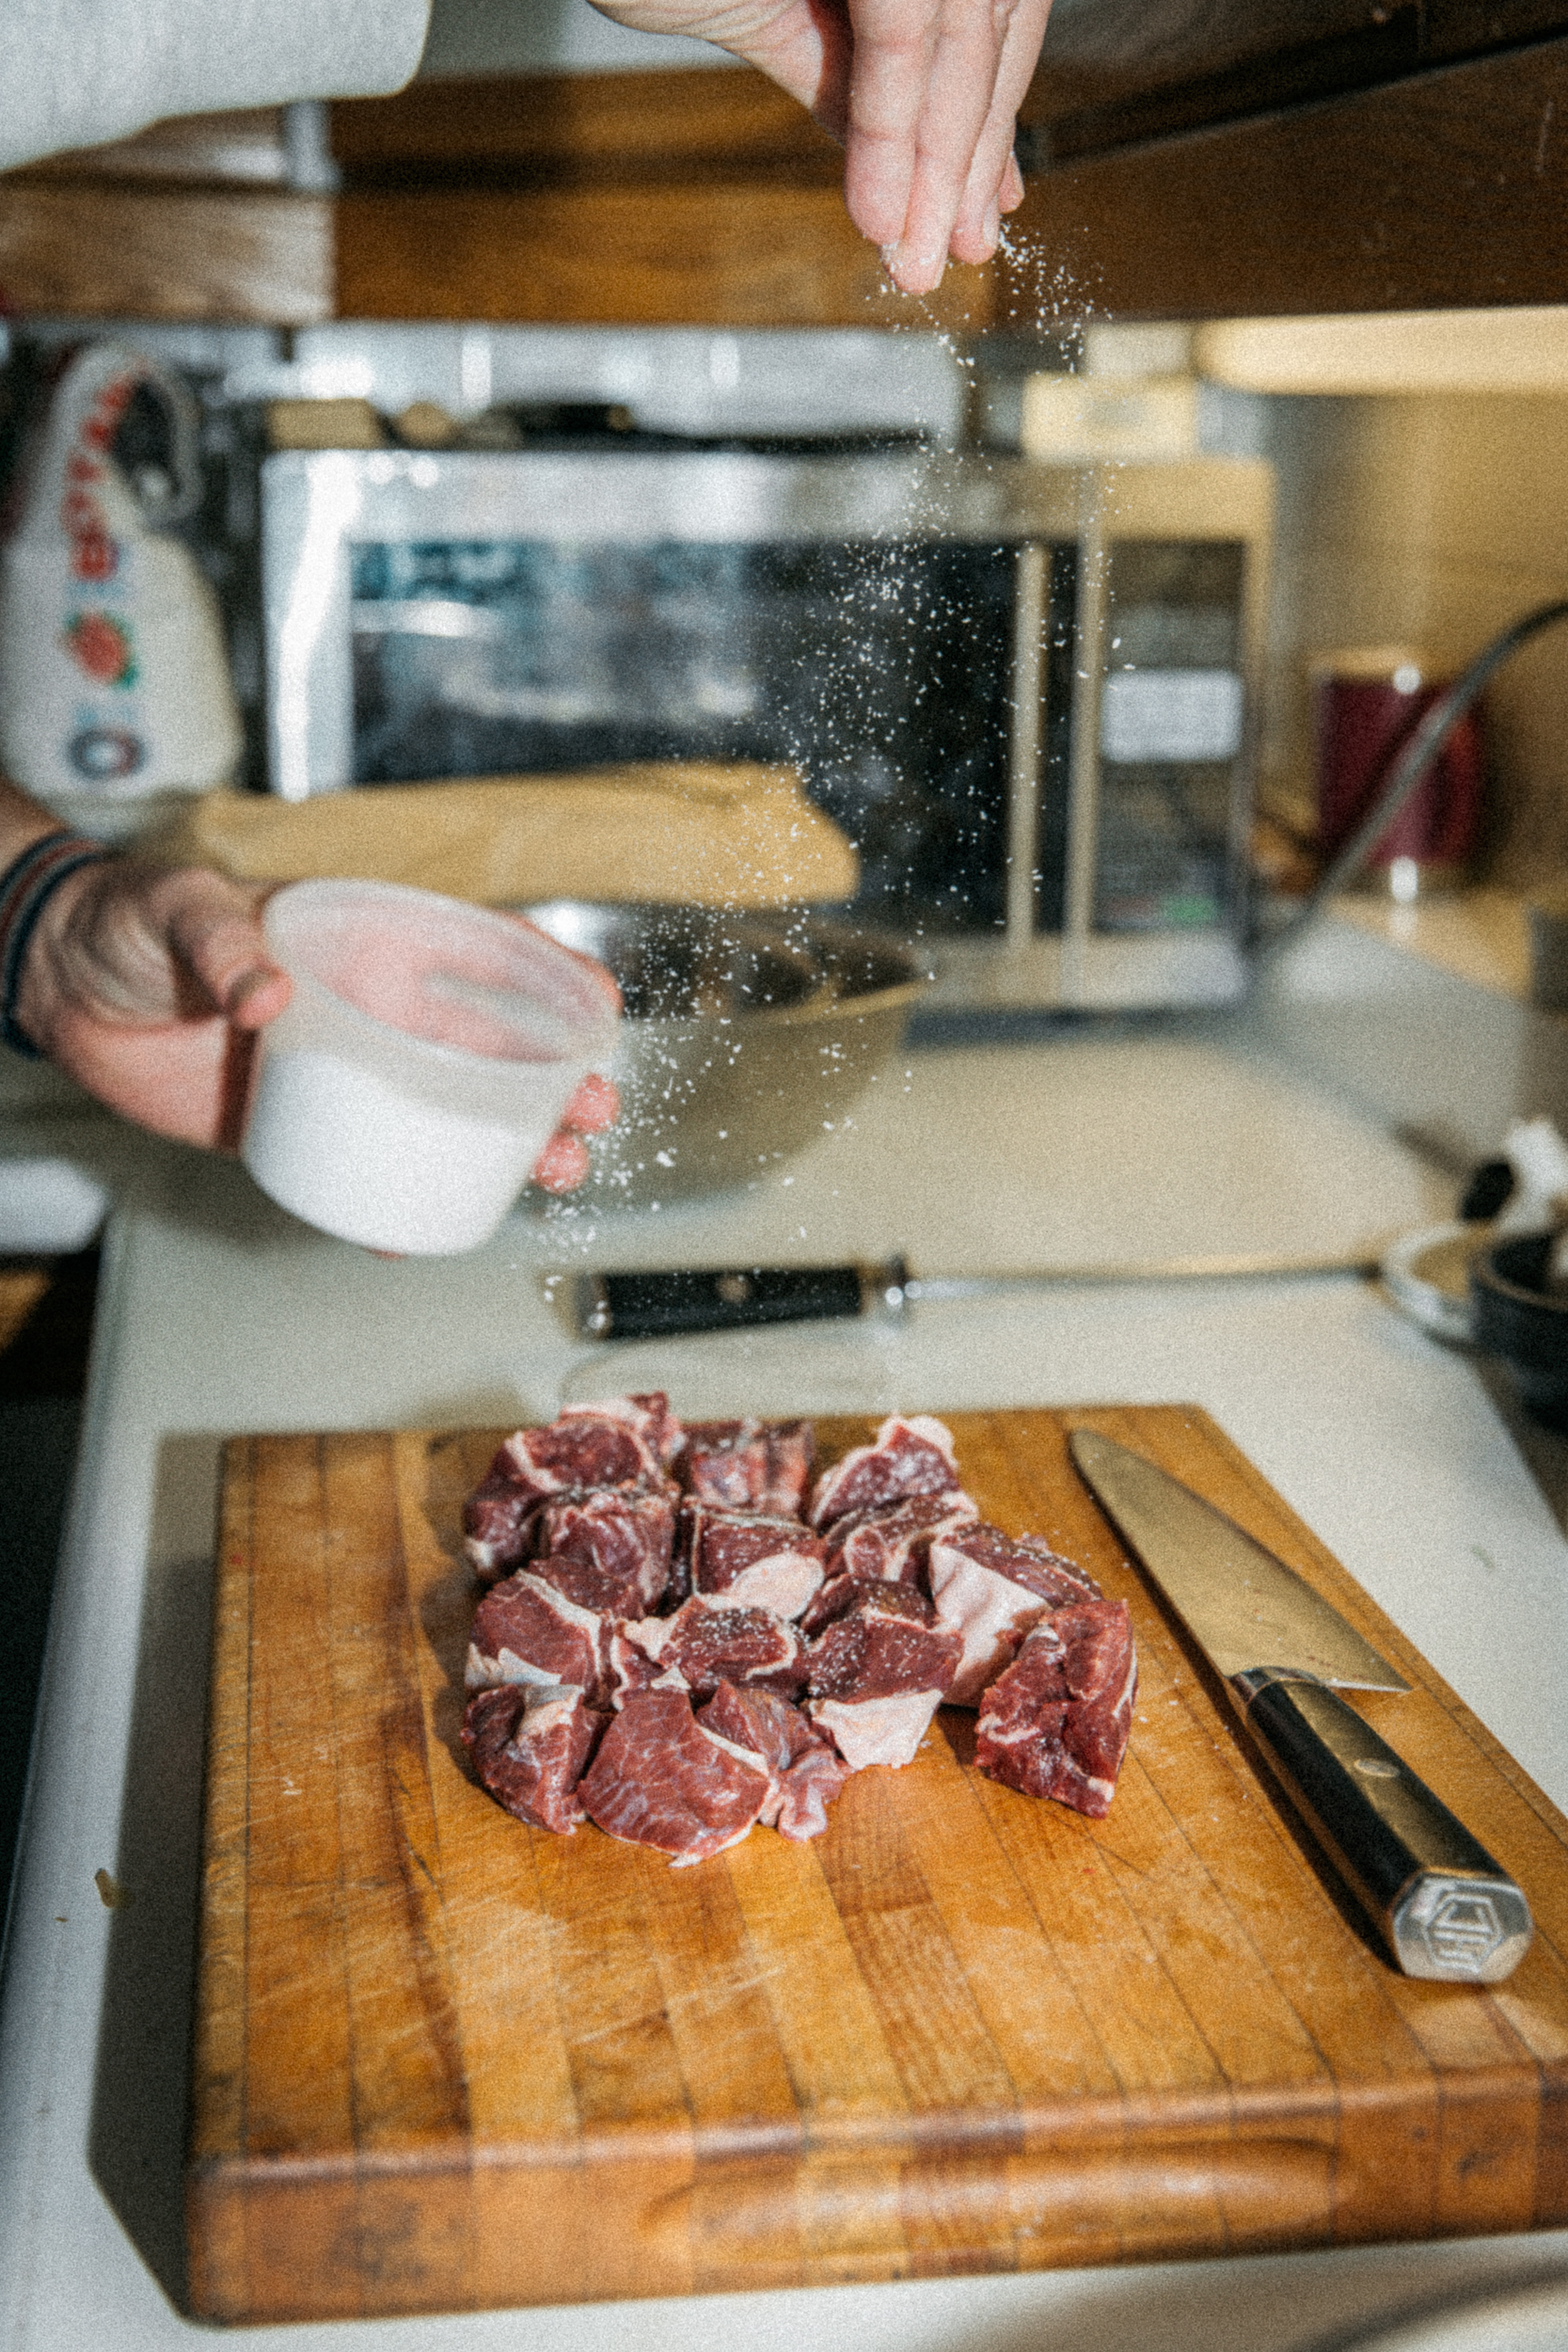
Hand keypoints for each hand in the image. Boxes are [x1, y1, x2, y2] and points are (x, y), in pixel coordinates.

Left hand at [15, 857, 619, 1186]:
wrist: (61, 988)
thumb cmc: (128, 923)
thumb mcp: (178, 910)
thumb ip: (222, 943)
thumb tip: (266, 996)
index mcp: (360, 940)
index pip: (472, 952)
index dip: (544, 973)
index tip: (598, 1005)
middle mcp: (369, 1009)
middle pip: (483, 1048)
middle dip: (550, 1083)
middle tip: (589, 1119)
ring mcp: (341, 1074)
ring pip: (443, 1113)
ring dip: (503, 1145)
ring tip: (550, 1175)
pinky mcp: (299, 1125)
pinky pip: (365, 1166)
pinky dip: (397, 1201)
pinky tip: (426, 1229)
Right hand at [589, 0, 1049, 291]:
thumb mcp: (765, 11)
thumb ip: (838, 69)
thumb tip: (896, 149)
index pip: (973, 16)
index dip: (981, 117)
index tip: (971, 206)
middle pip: (982, 27)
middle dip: (969, 155)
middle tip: (951, 250)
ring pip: (956, 35)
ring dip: (937, 164)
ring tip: (911, 252)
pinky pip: (904, 27)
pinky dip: (894, 127)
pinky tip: (879, 211)